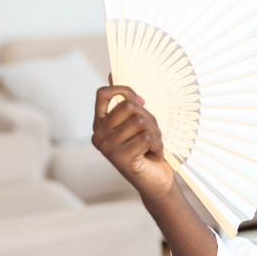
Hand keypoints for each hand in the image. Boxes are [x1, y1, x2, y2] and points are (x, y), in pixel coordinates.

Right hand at [92, 85, 175, 202]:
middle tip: (154, 133)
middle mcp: (98, 135)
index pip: (102, 94)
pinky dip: (158, 145)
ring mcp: (107, 148)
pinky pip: (146, 137)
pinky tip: (156, 154)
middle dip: (150, 117)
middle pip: (129, 106)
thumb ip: (126, 102)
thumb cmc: (148, 150)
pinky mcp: (119, 158)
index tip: (142, 100)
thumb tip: (112, 72)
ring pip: (140, 121)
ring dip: (156, 133)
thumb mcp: (139, 123)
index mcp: (99, 124)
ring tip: (155, 145)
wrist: (157, 183)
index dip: (123, 90)